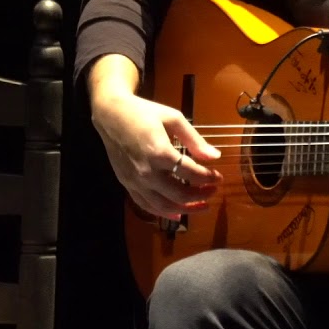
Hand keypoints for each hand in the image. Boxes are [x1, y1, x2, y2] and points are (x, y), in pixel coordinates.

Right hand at [90, 90, 221, 219]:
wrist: (110, 114)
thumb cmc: (143, 113)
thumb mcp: (173, 119)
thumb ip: (194, 140)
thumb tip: (215, 156)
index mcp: (159, 152)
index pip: (191, 173)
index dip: (208, 177)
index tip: (218, 177)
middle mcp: (146, 171)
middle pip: (179, 194)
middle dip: (201, 195)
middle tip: (213, 191)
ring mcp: (134, 180)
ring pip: (163, 205)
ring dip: (185, 209)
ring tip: (202, 206)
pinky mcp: (126, 184)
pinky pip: (146, 205)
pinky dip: (163, 213)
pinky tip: (178, 215)